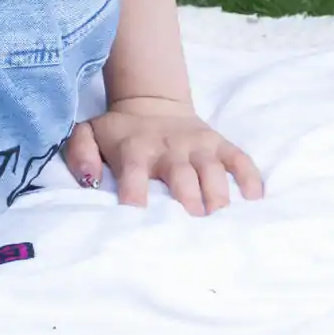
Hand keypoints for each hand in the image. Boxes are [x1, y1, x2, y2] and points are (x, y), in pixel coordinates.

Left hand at [62, 95, 263, 214]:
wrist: (152, 104)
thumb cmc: (120, 133)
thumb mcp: (88, 134)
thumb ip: (80, 154)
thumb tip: (90, 180)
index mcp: (135, 149)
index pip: (134, 176)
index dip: (136, 199)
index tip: (139, 226)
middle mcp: (168, 147)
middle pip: (181, 177)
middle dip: (187, 204)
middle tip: (190, 231)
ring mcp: (197, 146)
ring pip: (212, 172)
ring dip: (217, 198)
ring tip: (218, 221)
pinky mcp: (219, 144)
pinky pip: (240, 160)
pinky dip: (249, 178)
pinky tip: (253, 200)